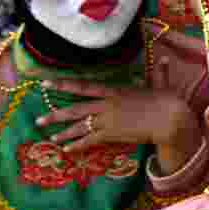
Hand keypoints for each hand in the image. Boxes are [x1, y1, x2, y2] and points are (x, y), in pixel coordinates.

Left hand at [34, 58, 199, 172]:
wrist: (169, 119)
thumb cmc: (167, 101)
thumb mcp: (161, 85)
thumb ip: (159, 73)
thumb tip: (164, 59)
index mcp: (116, 91)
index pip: (84, 87)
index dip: (64, 85)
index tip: (46, 83)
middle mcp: (107, 105)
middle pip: (76, 110)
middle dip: (55, 116)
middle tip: (39, 121)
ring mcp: (108, 120)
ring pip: (80, 127)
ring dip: (63, 133)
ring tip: (51, 138)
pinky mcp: (112, 134)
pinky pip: (90, 140)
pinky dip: (78, 145)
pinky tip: (67, 150)